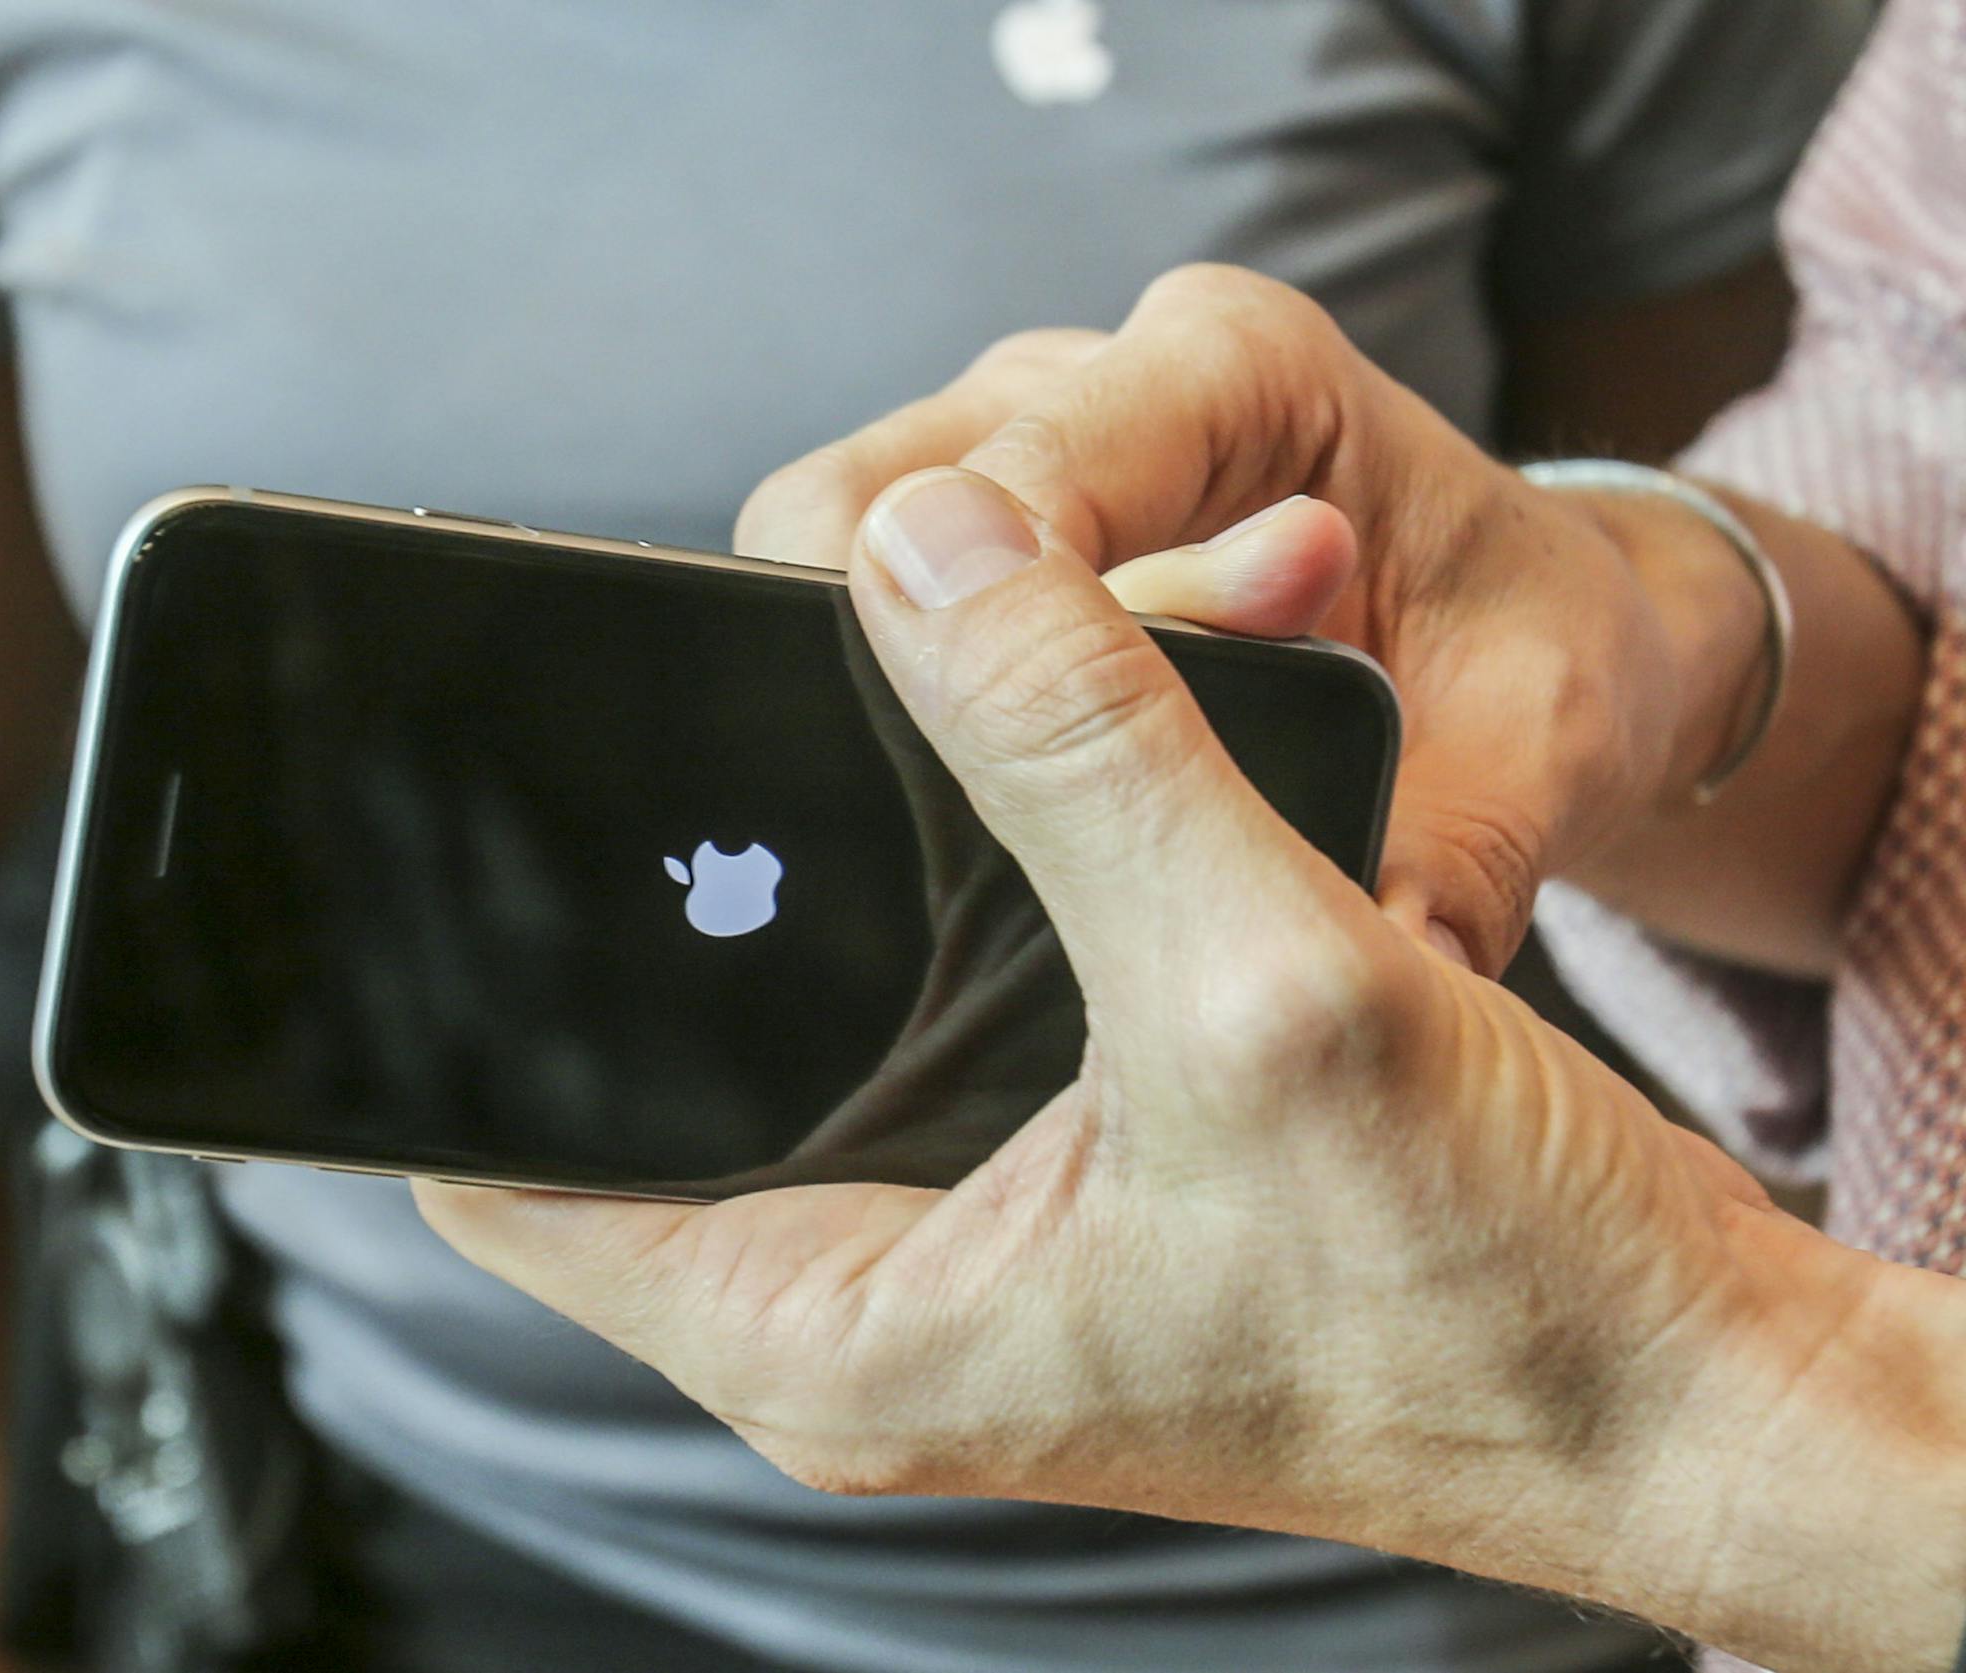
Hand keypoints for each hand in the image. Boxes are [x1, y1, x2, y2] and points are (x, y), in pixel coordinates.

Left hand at [419, 470, 1965, 1669]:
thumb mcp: (1264, 990)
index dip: (459, 993)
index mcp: (834, 1331)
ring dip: (792, 899)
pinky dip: (909, 916)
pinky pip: (896, 1040)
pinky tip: (956, 793)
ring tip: (810, 723)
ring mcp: (952, 1259)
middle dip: (654, 905)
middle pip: (635, 1084)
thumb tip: (924, 555)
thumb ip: (1081, 749)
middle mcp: (861, 1314)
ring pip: (774, 1047)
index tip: (470, 811)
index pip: (505, 1166)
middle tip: (670, 717)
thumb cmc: (1499, 1287)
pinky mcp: (1041, 1202)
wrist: (1678, 1390)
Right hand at [734, 266, 1766, 973]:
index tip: (1026, 773)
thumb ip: (1452, 851)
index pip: (1023, 472)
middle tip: (1039, 800)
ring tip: (1047, 804)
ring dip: (907, 692)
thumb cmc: (1538, 666)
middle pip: (859, 501)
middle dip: (909, 662)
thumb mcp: (1531, 759)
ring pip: (832, 559)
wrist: (1538, 648)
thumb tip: (1383, 969)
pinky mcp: (983, 536)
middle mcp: (1102, 376)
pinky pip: (867, 610)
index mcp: (1239, 371)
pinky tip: (1009, 804)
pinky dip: (908, 708)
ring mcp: (1020, 447)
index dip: (994, 623)